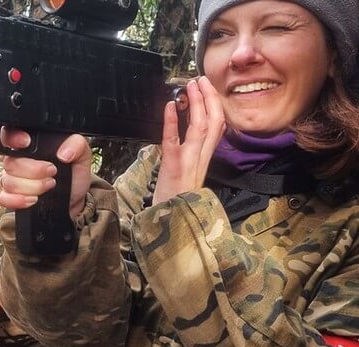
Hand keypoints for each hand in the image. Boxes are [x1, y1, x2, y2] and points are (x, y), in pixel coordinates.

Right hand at [0, 128, 91, 216]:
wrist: (74, 199)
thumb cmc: (73, 175)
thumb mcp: (82, 156)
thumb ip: (77, 144)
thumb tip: (64, 152)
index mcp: (30, 145)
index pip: (9, 135)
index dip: (13, 138)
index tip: (26, 143)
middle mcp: (17, 160)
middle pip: (10, 162)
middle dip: (34, 170)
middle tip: (52, 172)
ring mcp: (12, 179)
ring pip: (9, 181)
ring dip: (32, 186)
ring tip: (50, 185)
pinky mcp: (11, 197)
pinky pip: (4, 198)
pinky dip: (18, 200)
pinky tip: (33, 199)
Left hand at [153, 76, 224, 204]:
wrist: (171, 225)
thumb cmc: (176, 201)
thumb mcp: (188, 176)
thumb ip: (190, 156)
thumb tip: (183, 134)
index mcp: (205, 161)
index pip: (217, 129)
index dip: (216, 107)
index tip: (209, 89)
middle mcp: (202, 160)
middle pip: (213, 123)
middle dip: (209, 99)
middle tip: (201, 79)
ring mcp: (189, 164)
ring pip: (200, 129)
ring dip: (196, 104)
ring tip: (190, 87)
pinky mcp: (174, 169)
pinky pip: (174, 142)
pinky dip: (172, 123)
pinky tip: (170, 106)